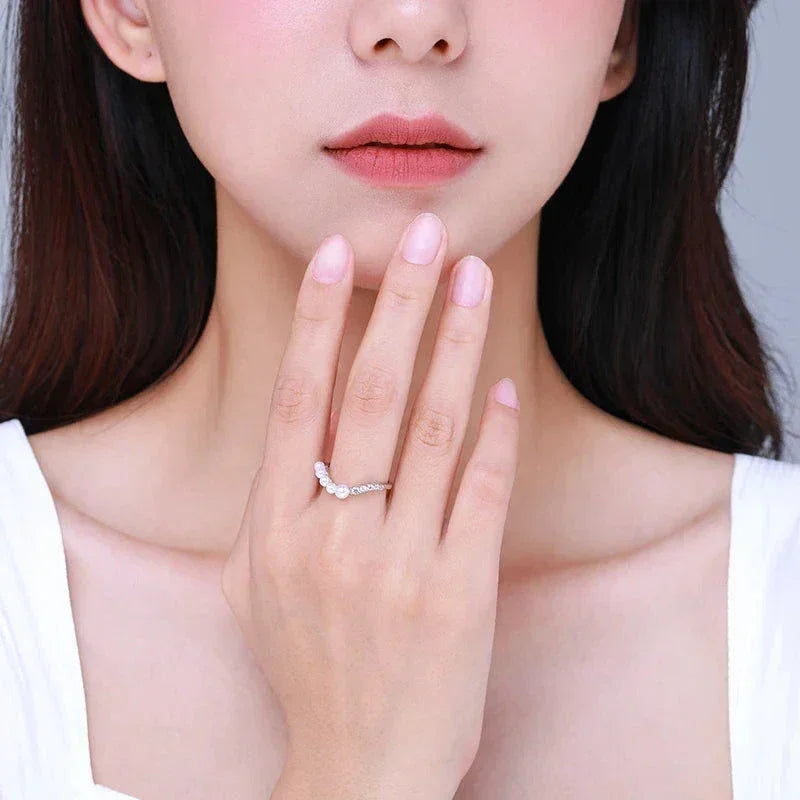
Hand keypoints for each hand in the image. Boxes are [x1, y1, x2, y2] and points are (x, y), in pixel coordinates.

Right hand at [222, 212, 519, 798]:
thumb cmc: (305, 668)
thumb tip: (293, 431)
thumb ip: (266, 507)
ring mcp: (399, 564)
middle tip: (429, 235)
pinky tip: (507, 386)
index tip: (340, 253)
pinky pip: (484, 493)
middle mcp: (332, 536)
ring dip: (457, 346)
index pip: (297, 399)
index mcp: (274, 528)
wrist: (360, 765)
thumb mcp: (251, 587)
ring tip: (476, 280)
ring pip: (434, 429)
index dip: (320, 319)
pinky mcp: (460, 593)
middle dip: (402, 304)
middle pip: (369, 394)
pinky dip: (499, 435)